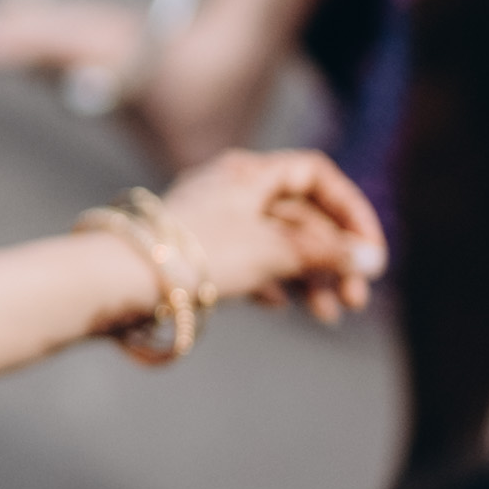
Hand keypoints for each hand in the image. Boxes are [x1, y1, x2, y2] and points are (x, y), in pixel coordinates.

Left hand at [150, 150, 386, 328]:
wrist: (118, 280)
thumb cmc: (194, 254)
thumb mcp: (268, 250)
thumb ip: (322, 252)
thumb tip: (370, 259)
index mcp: (249, 173)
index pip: (316, 176)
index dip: (350, 210)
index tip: (370, 252)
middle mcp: (232, 189)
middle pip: (300, 214)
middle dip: (333, 256)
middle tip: (354, 300)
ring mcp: (214, 221)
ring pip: (276, 242)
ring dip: (309, 276)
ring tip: (327, 315)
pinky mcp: (197, 253)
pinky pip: (248, 262)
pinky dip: (272, 281)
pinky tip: (282, 306)